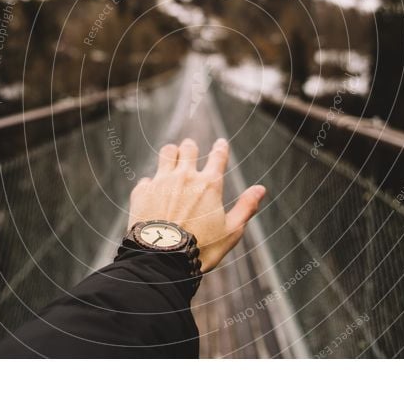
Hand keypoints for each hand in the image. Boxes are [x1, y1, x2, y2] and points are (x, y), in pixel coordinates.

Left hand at [128, 138, 266, 272]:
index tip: (220, 143)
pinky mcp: (142, 192)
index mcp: (209, 184)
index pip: (218, 156)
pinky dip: (151, 184)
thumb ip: (246, 207)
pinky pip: (147, 179)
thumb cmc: (201, 248)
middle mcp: (185, 177)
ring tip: (172, 160)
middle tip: (191, 151)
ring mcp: (161, 182)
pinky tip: (153, 193)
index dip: (221, 147)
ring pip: (166, 153)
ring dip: (171, 154)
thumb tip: (261, 189)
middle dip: (191, 148)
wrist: (162, 260)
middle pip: (189, 148)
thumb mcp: (231, 231)